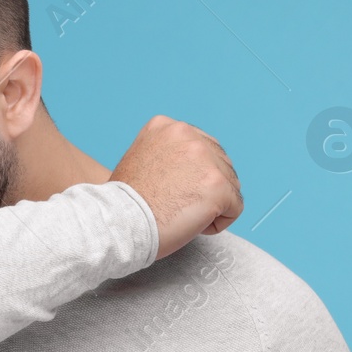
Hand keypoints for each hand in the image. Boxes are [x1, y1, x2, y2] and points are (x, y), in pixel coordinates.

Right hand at [110, 115, 242, 258]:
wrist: (117, 223)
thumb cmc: (123, 203)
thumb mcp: (139, 159)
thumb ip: (168, 155)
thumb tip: (190, 170)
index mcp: (167, 127)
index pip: (201, 148)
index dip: (190, 175)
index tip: (171, 190)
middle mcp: (189, 136)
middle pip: (220, 164)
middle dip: (204, 188)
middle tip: (175, 204)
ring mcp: (207, 161)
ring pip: (230, 186)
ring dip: (210, 205)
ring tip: (179, 213)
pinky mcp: (218, 187)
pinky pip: (234, 208)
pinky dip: (216, 223)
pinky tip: (189, 224)